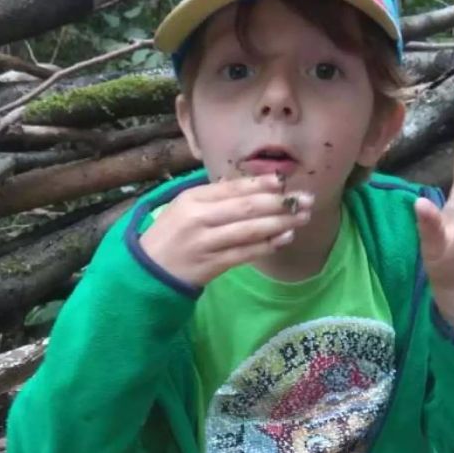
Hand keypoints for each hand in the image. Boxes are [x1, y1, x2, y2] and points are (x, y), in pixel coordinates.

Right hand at [140, 172, 313, 286]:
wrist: (148, 271)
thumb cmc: (170, 235)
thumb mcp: (184, 207)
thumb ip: (214, 196)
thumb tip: (252, 186)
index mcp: (192, 199)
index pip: (232, 188)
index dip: (261, 184)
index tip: (284, 181)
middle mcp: (199, 218)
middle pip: (246, 207)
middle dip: (280, 202)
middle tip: (306, 199)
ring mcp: (206, 243)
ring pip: (249, 230)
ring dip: (280, 223)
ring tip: (302, 217)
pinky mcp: (212, 265)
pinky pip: (245, 253)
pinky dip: (266, 245)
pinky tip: (284, 238)